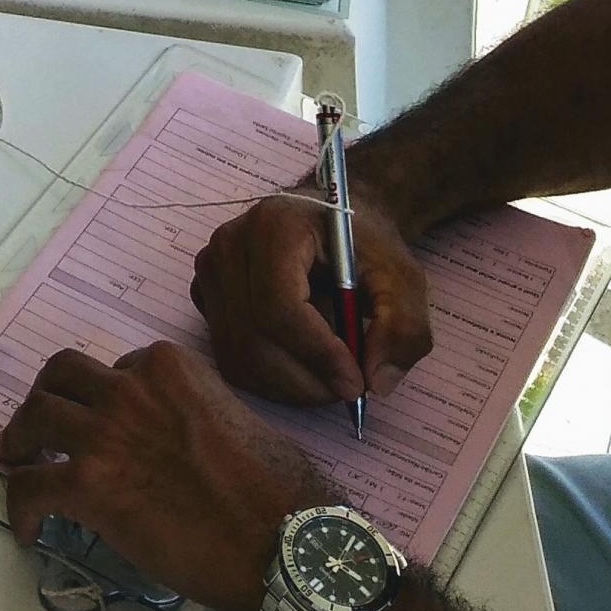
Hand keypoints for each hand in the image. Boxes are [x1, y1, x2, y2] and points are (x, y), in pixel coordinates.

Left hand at [0, 343, 328, 610]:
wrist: (281, 537)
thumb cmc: (274, 488)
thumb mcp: (231, 417)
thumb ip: (187, 412)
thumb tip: (167, 440)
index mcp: (168, 366)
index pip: (116, 366)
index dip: (104, 396)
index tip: (102, 421)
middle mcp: (130, 386)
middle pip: (62, 374)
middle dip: (46, 396)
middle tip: (38, 424)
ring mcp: (106, 431)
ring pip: (37, 415)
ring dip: (21, 438)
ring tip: (16, 459)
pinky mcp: (90, 483)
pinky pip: (31, 484)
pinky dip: (20, 504)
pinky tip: (27, 525)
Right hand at [193, 183, 432, 407]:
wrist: (334, 220)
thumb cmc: (365, 245)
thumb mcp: (403, 279)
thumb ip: (402, 327)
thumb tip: (374, 380)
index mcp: (275, 225)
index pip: (278, 305)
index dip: (317, 354)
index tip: (357, 383)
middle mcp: (230, 243)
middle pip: (254, 337)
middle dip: (306, 380)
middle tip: (349, 390)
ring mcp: (212, 269)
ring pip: (238, 355)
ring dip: (289, 386)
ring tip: (329, 379)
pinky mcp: (207, 295)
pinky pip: (228, 356)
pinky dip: (268, 380)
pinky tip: (301, 369)